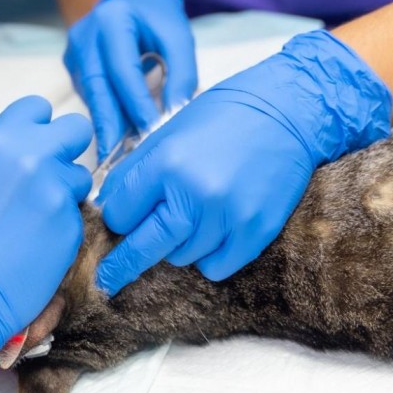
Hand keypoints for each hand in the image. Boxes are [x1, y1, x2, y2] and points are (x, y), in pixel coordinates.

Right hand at [0, 95, 93, 375]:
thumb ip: (7, 162)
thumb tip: (30, 157)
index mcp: (0, 141)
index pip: (38, 107)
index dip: (39, 127)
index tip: (35, 143)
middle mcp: (33, 158)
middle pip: (76, 129)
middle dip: (67, 149)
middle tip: (50, 174)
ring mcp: (57, 192)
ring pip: (81, 178)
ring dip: (66, 193)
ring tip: (36, 220)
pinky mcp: (72, 227)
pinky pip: (79, 216)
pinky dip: (64, 227)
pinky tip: (38, 244)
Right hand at [64, 0, 198, 158]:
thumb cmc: (156, 16)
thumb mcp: (178, 36)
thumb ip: (180, 73)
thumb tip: (175, 115)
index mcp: (111, 21)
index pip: (122, 70)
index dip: (136, 104)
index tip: (150, 132)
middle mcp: (85, 37)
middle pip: (97, 89)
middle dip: (110, 127)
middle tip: (118, 161)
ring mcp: (74, 53)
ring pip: (92, 97)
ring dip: (107, 126)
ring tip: (119, 158)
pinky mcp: (73, 68)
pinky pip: (91, 96)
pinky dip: (106, 117)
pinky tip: (117, 139)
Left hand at [95, 31, 391, 294]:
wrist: (287, 112)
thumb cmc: (223, 116)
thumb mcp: (169, 132)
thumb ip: (137, 172)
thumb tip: (109, 209)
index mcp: (166, 163)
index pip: (119, 213)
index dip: (117, 217)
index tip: (120, 219)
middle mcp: (194, 193)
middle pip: (143, 247)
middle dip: (120, 265)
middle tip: (106, 280)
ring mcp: (227, 217)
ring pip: (179, 258)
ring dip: (177, 246)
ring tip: (194, 215)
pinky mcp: (255, 233)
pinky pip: (214, 267)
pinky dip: (209, 257)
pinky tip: (215, 231)